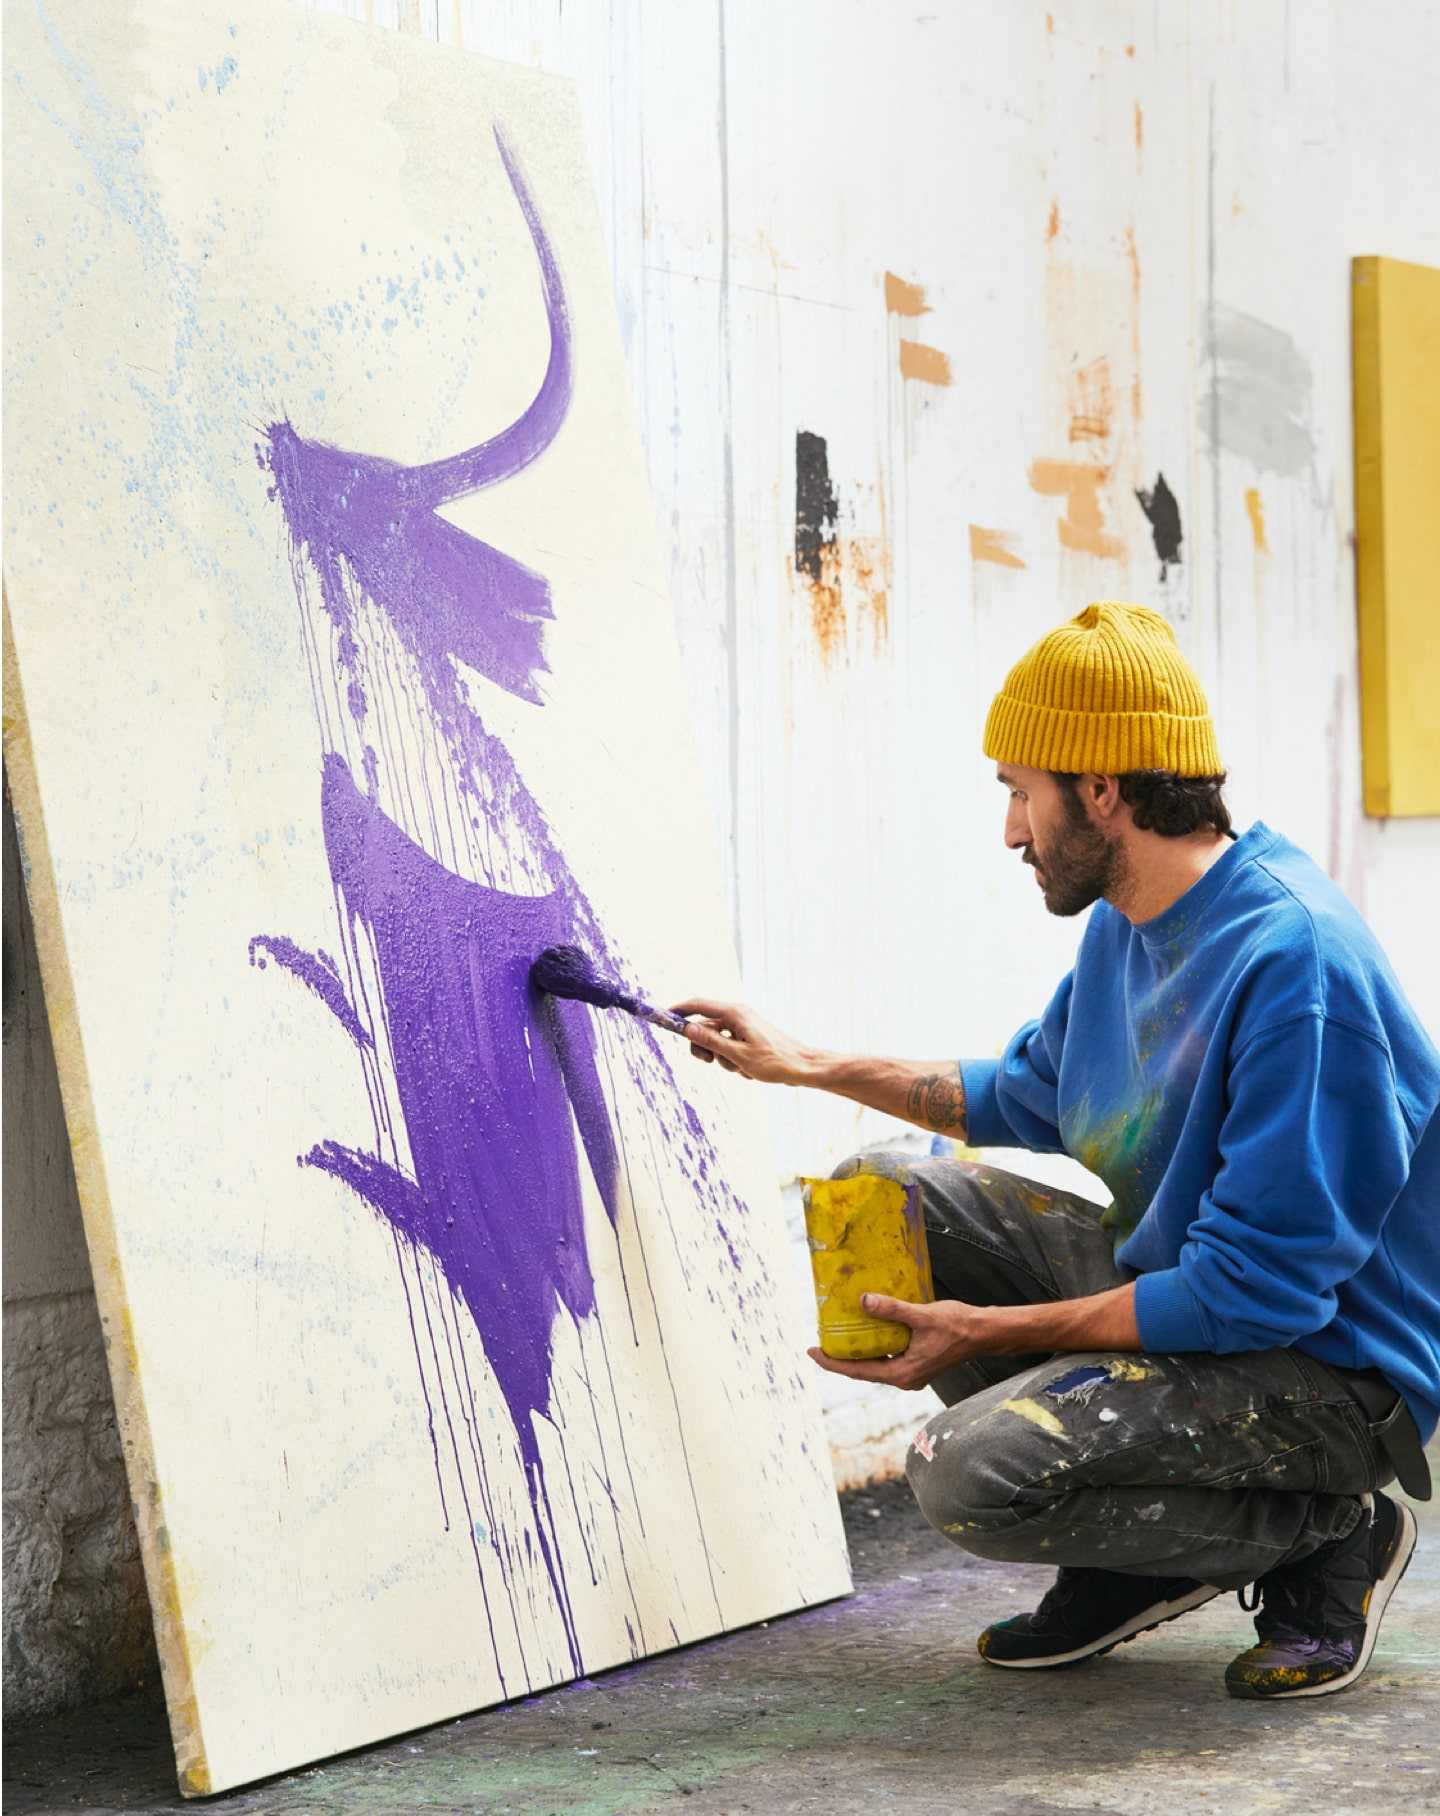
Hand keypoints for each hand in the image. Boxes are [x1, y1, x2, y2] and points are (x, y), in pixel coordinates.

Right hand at [670, 997, 816, 1084]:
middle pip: (703, 1025)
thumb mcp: (737, 1055)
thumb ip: (710, 1041)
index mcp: (734, 1013)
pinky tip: (749, 1069)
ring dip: (722, 1058)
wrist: (803, 1067)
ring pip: (716, 1041)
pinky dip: (732, 1060)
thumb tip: (687, 1028)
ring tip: (741, 1068)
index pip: (697, 1004)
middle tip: (710, 1061)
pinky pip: (728, 1047)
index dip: (677, 1010)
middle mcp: (737, 1015)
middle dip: (702, 1046)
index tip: (661, 1018)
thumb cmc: (774, 1062)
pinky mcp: (748, 1037)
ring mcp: (743, 1025)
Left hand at [807, 1294, 988, 1390]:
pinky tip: (868, 1332)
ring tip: (839, 1336)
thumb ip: (892, 1310)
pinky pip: (888, 1358)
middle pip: (863, 1371)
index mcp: (902, 1374)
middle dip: (840, 1358)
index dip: (832, 1363)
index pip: (858, 1371)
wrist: (984, 1333)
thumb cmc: (957, 1326)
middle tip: (820, 1341)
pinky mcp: (918, 1364)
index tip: (811, 1352)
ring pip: (875, 1365)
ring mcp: (912, 1373)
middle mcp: (905, 1378)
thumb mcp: (921, 1315)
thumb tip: (863, 1301)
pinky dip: (874, 1347)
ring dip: (857, 1352)